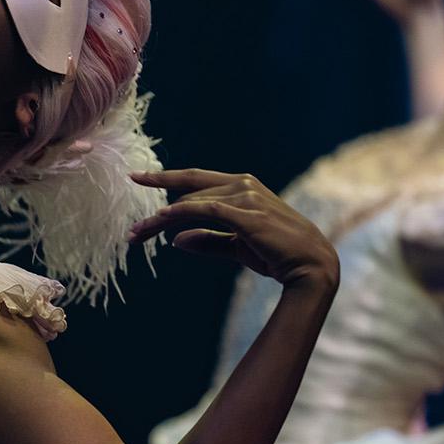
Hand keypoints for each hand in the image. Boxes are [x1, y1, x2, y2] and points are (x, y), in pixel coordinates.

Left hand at [128, 169, 338, 290]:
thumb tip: (176, 241)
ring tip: (138, 236)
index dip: (165, 177)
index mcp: (242, 187)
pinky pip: (203, 209)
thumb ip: (208, 241)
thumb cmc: (277, 254)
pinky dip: (179, 214)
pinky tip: (161, 222)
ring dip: (160, 220)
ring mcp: (245, 196)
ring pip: (190, 202)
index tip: (136, 178)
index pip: (195, 179)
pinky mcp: (245, 213)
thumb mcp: (236, 246)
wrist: (310, 266)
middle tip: (132, 234)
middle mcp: (243, 184)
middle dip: (157, 213)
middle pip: (187, 192)